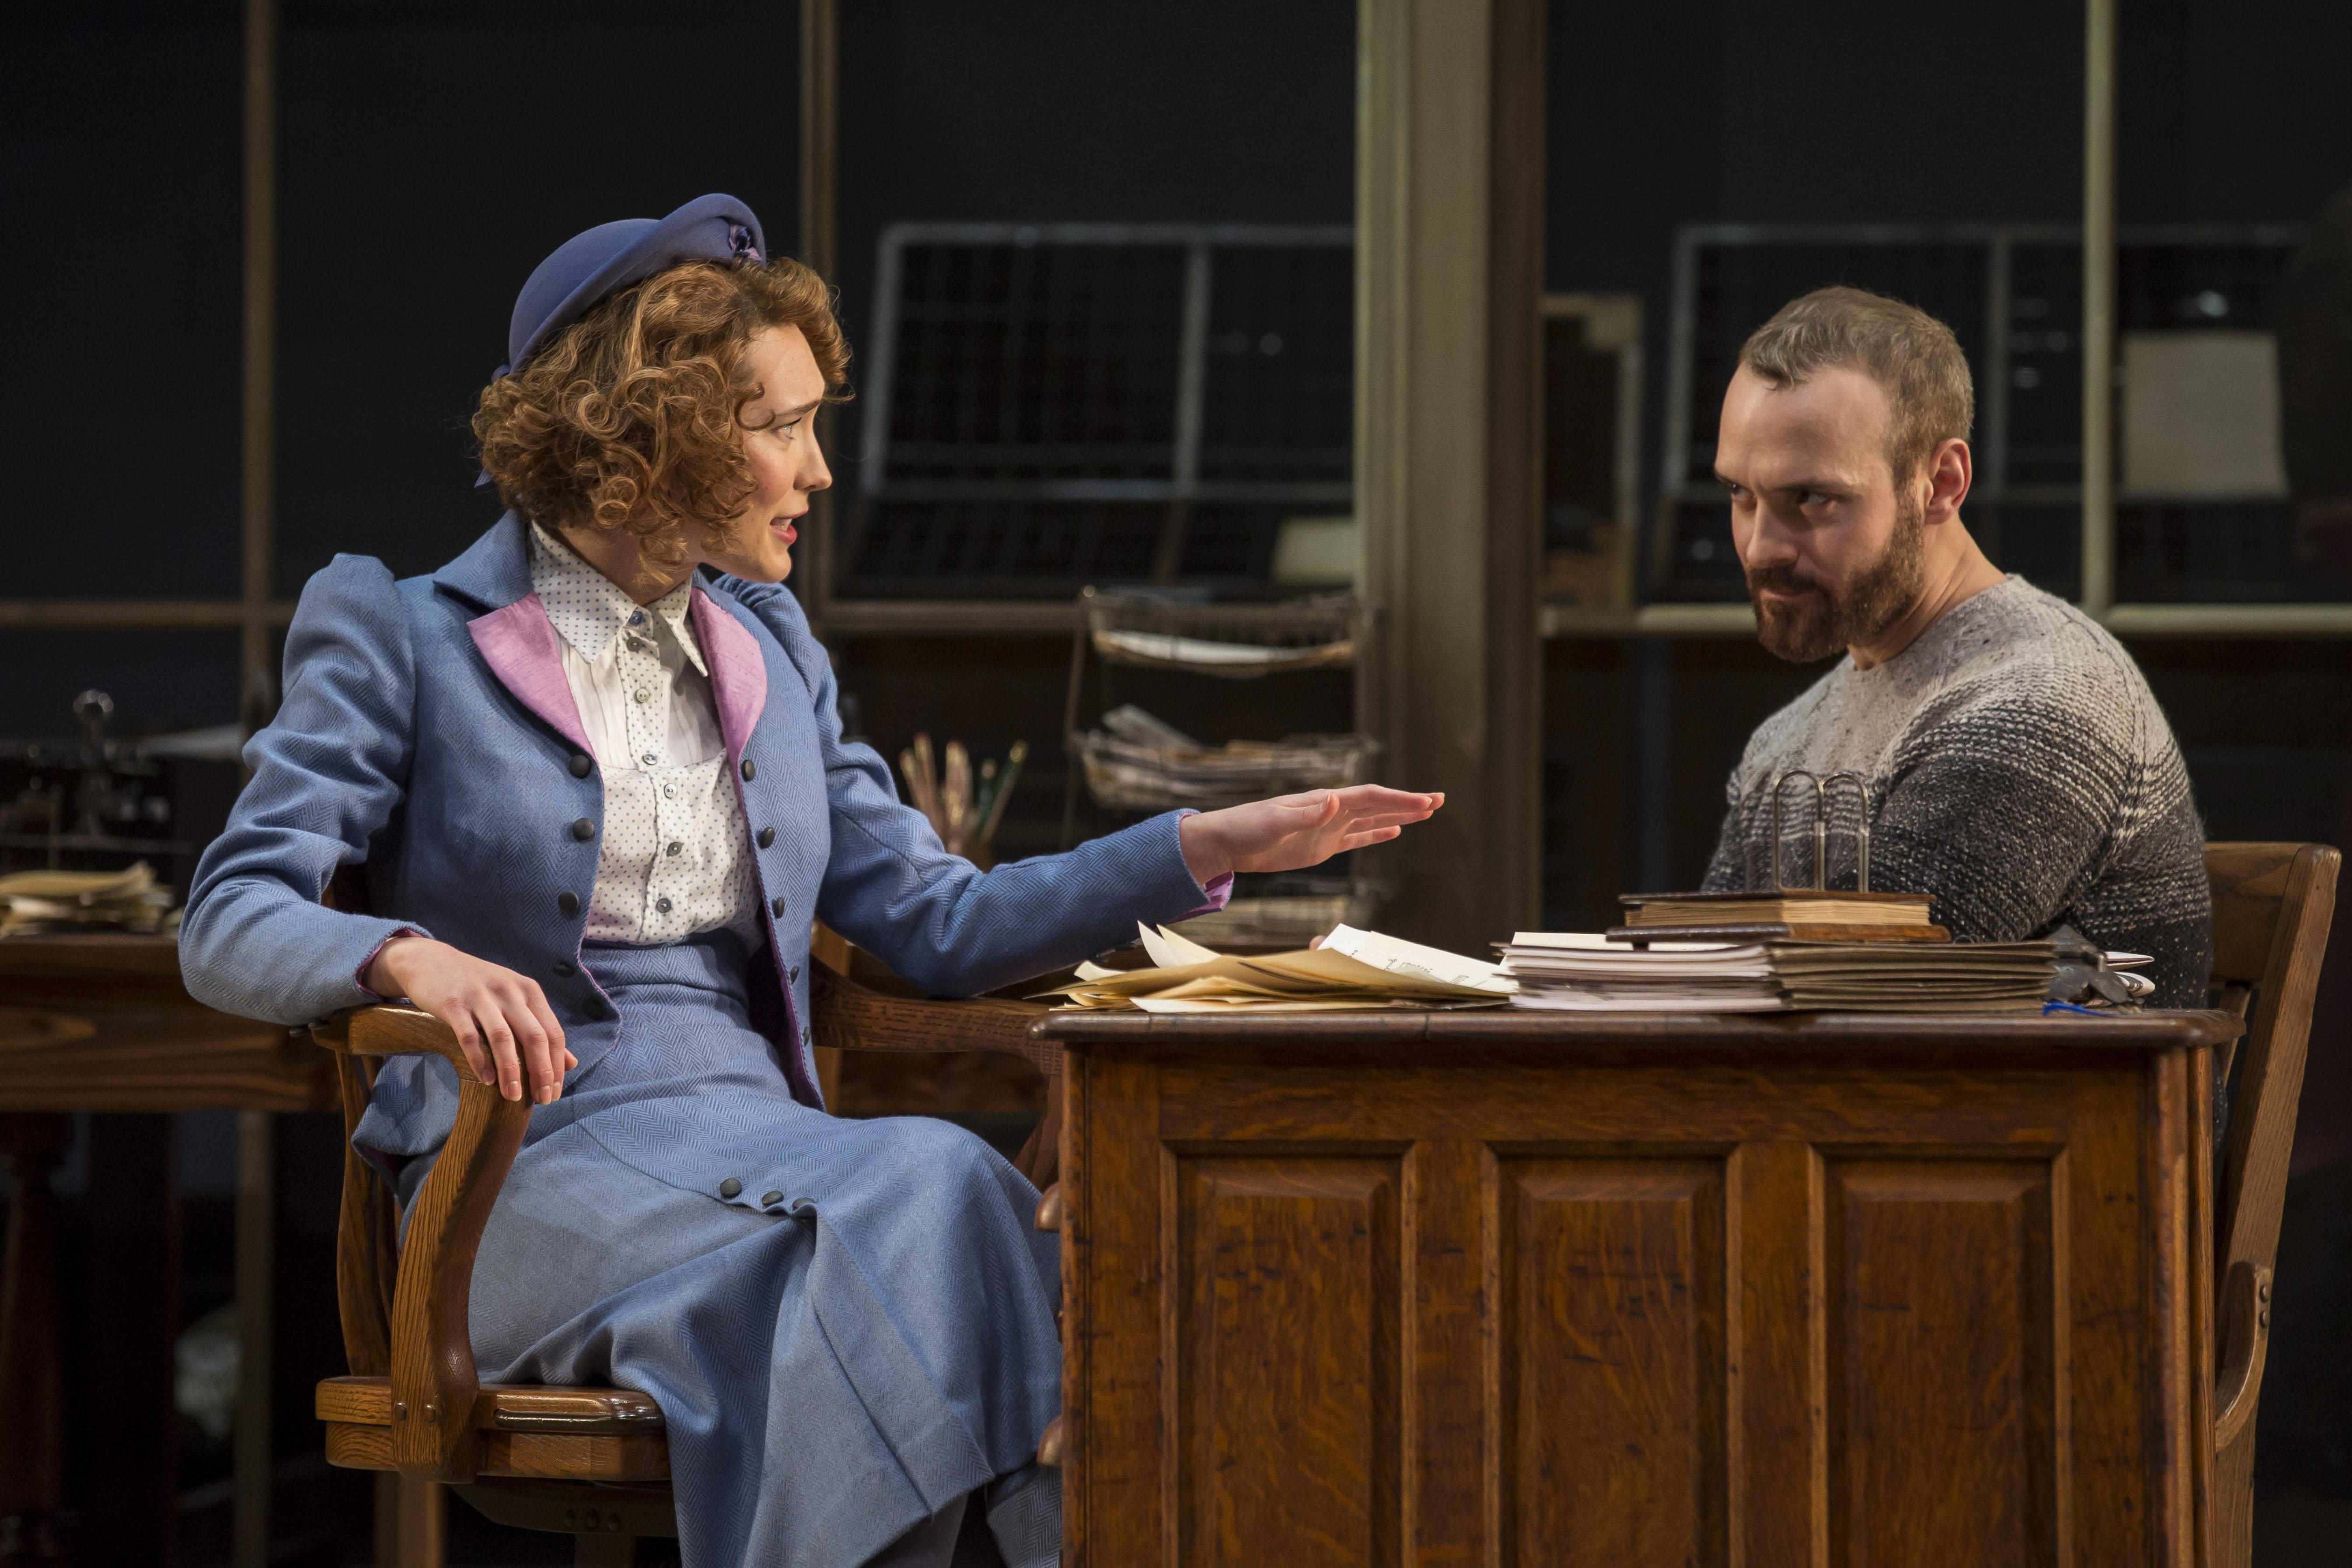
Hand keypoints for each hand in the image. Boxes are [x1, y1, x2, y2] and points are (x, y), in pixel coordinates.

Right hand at [364, 936, 575, 1103]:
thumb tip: (571, 1063)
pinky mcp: (453, 1004)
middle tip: (543, 1100)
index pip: (553, 1033)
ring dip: (512, 1071)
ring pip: (503, 1038)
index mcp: (529, 990)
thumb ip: (541, 1028)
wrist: (432, 961)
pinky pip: (470, 1037)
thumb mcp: (514, 1000)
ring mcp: (481, 996)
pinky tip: (486, 1080)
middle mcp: (509, 991)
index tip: (555, 1092)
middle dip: (541, 1072)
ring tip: (513, 1097)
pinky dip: (480, 1061)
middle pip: (534, 1036)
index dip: (557, 1065)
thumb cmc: (479, 987)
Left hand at [1178, 785, 1442, 882]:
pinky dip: (1376, 834)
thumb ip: (1305, 814)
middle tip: (1439, 800)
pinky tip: (1394, 831)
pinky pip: (1356, 838)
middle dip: (1408, 803)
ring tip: (1426, 812)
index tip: (1424, 802)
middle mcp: (1330, 811)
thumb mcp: (1275, 822)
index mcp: (1322, 802)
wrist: (1226, 842)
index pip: (1369, 798)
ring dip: (1398, 815)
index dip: (1398, 799)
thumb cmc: (1246, 828)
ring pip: (1371, 819)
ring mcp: (1328, 828)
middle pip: (1377, 804)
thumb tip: (1335, 801)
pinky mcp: (1321, 845)